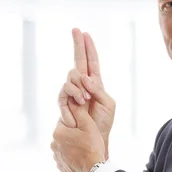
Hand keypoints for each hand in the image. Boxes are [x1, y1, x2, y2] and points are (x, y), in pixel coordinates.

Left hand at [51, 97, 105, 171]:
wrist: (93, 171)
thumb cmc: (92, 147)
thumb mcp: (88, 125)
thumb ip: (78, 111)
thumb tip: (71, 100)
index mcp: (58, 132)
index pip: (65, 121)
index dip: (76, 123)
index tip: (84, 127)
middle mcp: (53, 144)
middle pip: (64, 133)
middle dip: (73, 133)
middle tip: (86, 138)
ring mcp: (56, 156)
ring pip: (64, 144)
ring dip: (72, 144)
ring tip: (84, 148)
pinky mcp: (60, 165)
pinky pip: (65, 156)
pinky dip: (71, 155)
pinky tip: (81, 156)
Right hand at [57, 28, 115, 157]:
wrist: (94, 139)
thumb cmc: (103, 123)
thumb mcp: (108, 104)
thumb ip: (98, 89)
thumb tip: (85, 77)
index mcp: (95, 83)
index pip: (91, 61)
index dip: (87, 47)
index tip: (83, 32)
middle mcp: (82, 85)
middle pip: (77, 62)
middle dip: (77, 47)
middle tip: (76, 33)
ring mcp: (72, 93)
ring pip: (70, 77)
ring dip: (79, 87)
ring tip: (85, 100)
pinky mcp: (64, 103)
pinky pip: (64, 93)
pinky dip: (73, 95)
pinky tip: (80, 102)